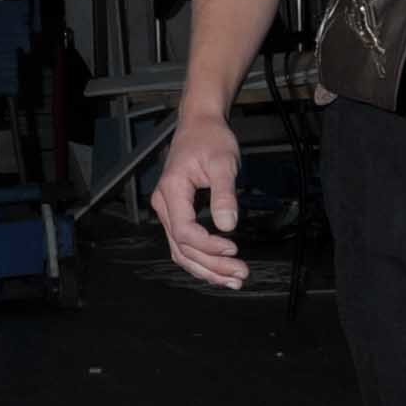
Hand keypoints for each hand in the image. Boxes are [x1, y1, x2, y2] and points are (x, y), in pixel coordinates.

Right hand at [151, 111, 246, 289]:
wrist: (200, 125)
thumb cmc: (210, 139)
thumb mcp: (223, 162)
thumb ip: (224, 194)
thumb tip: (227, 225)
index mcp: (171, 191)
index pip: (184, 231)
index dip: (208, 245)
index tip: (233, 248)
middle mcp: (164, 204)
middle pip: (182, 248)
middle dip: (212, 266)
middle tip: (241, 274)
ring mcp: (169, 211)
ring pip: (181, 251)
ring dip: (207, 269)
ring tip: (233, 280)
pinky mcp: (178, 214)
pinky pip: (184, 244)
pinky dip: (202, 259)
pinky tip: (220, 269)